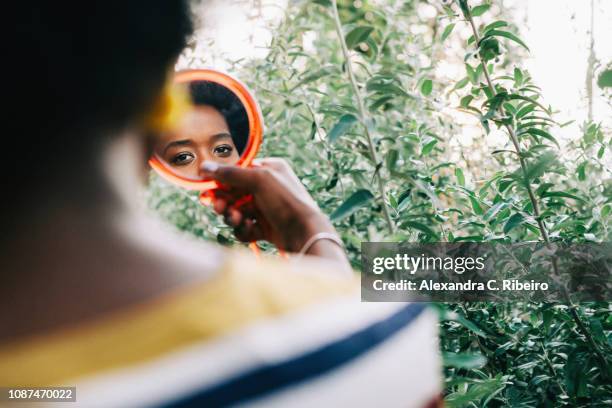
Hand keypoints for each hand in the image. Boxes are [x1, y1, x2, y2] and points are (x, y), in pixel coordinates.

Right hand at [199, 158, 347, 263]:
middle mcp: (268, 188)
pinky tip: (249, 229)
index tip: (208, 190)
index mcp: (269, 170)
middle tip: (219, 208)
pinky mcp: (266, 228)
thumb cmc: (286, 201)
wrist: (305, 233)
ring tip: (238, 220)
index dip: (222, 182)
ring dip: (233, 216)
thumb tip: (204, 166)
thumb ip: (230, 173)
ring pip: (238, 212)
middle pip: (235, 194)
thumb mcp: (258, 180)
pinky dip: (244, 230)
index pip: (238, 173)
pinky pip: (245, 228)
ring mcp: (267, 209)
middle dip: (225, 202)